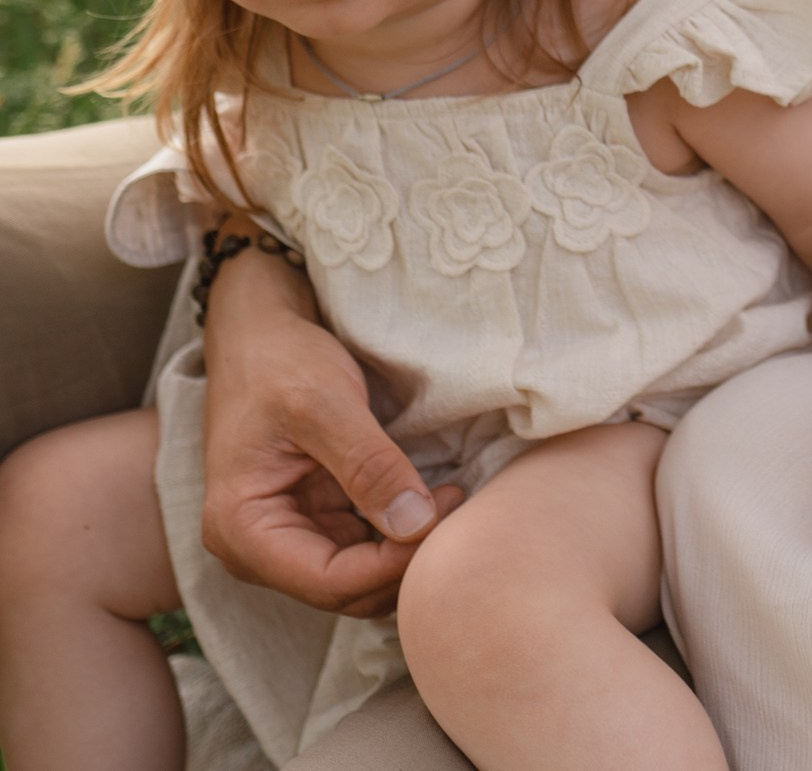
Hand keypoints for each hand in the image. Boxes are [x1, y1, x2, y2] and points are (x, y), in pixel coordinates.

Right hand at [199, 254, 463, 615]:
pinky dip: (402, 532)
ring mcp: (289, 536)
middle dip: (405, 560)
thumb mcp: (326, 404)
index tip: (443, 512)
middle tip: (455, 502)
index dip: (393, 563)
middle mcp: (258, 548)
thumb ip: (369, 465)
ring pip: (362, 576)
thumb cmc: (280, 361)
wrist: (260, 332)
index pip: (329, 583)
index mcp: (242, 530)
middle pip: (347, 591)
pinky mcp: (316, 518)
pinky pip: (366, 547)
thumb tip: (414, 525)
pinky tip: (434, 497)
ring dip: (409, 549)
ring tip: (450, 497)